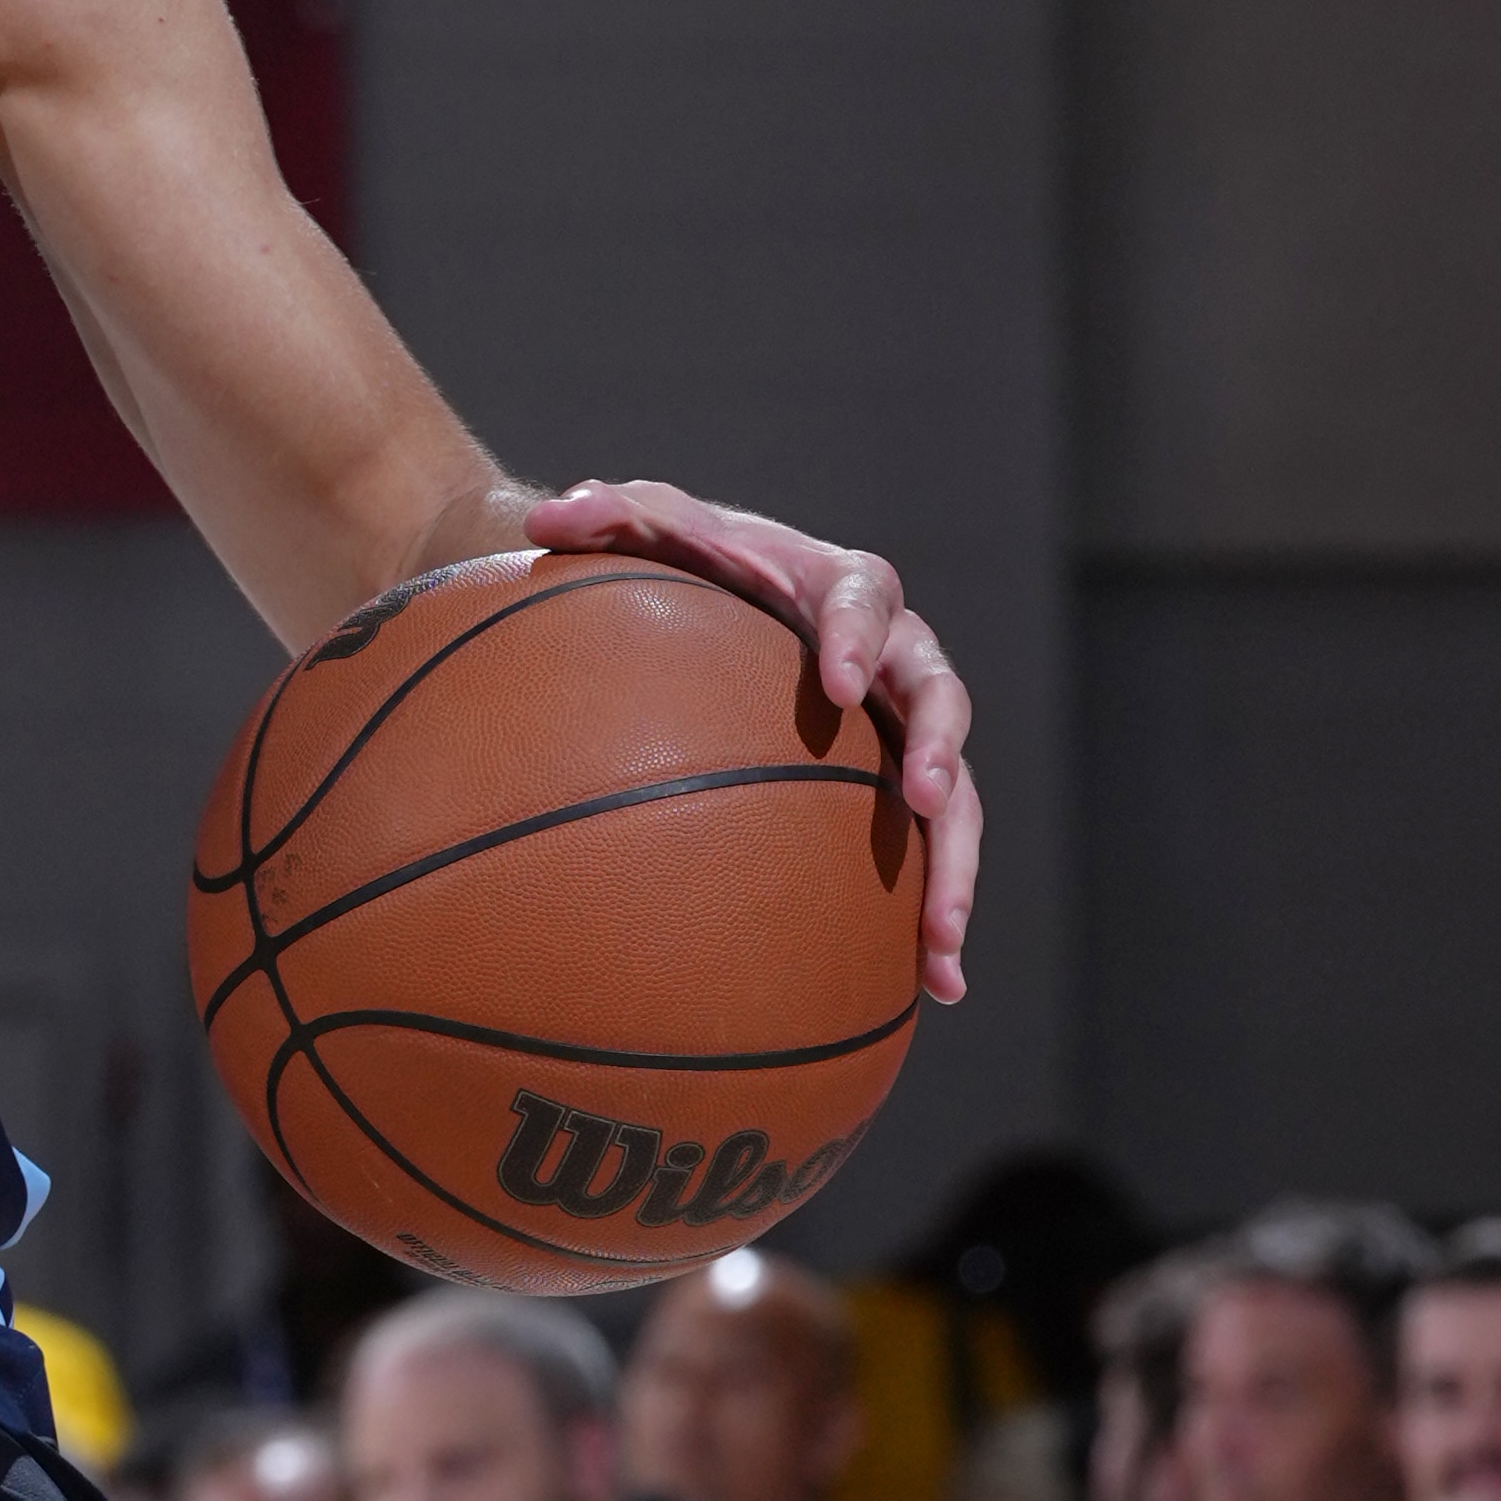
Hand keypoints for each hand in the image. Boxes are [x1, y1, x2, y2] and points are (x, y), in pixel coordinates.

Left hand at [520, 479, 977, 999]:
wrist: (715, 599)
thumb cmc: (682, 561)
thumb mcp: (643, 527)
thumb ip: (607, 514)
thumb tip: (547, 512)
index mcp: (838, 587)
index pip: (863, 599)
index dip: (857, 638)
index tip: (836, 682)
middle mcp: (891, 656)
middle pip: (937, 698)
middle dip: (936, 750)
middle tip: (921, 799)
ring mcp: (898, 728)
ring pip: (951, 793)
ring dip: (953, 862)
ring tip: (941, 938)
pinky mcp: (892, 788)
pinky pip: (926, 850)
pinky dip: (933, 914)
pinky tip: (936, 987)